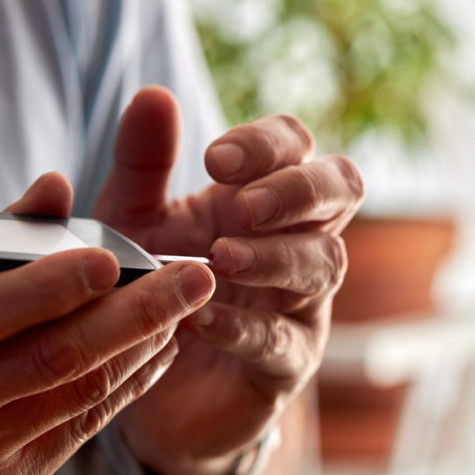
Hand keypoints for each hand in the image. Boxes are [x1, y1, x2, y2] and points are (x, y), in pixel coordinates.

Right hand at [0, 173, 214, 474]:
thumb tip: (55, 187)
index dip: (54, 282)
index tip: (117, 254)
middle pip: (54, 357)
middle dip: (138, 313)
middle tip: (198, 276)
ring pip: (79, 395)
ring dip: (143, 348)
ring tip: (186, 308)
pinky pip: (79, 431)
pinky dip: (124, 388)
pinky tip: (155, 353)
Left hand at [94, 87, 363, 474]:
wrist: (143, 380)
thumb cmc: (151, 285)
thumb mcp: (132, 220)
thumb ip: (143, 164)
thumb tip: (153, 94)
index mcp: (261, 193)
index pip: (295, 144)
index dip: (266, 144)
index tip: (211, 160)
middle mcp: (295, 238)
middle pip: (342, 187)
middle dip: (298, 190)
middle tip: (241, 207)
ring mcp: (300, 302)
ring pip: (325, 263)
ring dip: (276, 256)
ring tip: (220, 260)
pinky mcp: (287, 363)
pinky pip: (284, 342)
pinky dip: (243, 328)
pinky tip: (199, 321)